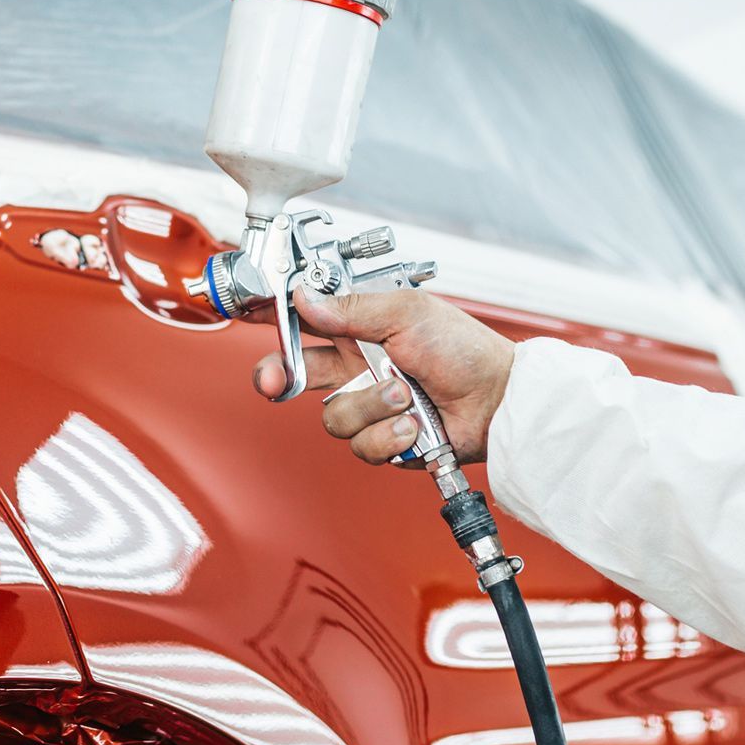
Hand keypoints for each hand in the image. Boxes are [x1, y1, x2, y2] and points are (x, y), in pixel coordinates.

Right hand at [250, 286, 515, 465]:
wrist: (498, 399)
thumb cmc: (463, 350)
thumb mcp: (407, 313)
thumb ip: (351, 310)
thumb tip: (306, 299)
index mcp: (359, 330)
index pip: (304, 323)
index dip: (272, 320)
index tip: (246, 315)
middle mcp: (357, 368)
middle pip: (296, 375)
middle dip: (278, 378)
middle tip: (275, 380)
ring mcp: (368, 405)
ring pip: (333, 417)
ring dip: (371, 408)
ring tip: (405, 396)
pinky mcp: (382, 439)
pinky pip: (362, 445)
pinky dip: (390, 436)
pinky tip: (414, 424)